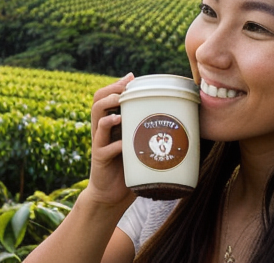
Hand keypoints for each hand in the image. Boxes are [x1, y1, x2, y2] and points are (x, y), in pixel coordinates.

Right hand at [86, 72, 134, 206]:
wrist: (113, 194)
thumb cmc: (130, 166)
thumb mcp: (138, 143)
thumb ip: (147, 129)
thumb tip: (176, 116)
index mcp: (111, 122)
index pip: (105, 96)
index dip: (116, 84)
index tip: (131, 77)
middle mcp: (102, 130)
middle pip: (97, 102)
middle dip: (111, 91)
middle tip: (125, 89)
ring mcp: (99, 143)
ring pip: (97, 120)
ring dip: (108, 111)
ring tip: (120, 108)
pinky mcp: (100, 159)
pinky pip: (104, 147)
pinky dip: (115, 143)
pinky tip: (124, 142)